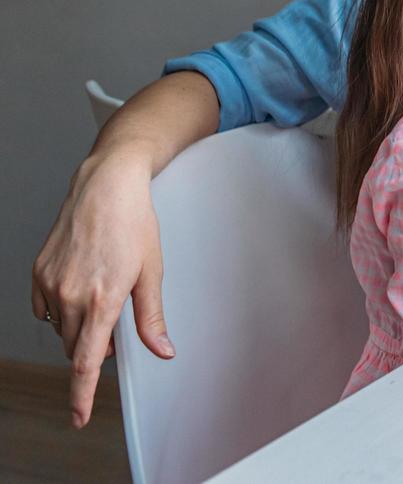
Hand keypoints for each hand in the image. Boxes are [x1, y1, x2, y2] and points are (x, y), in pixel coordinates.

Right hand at [32, 151, 174, 427]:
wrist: (106, 187)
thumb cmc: (134, 224)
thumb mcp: (151, 272)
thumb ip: (152, 318)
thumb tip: (163, 350)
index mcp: (102, 300)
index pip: (88, 362)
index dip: (82, 395)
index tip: (80, 417)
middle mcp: (71, 296)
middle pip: (76, 348)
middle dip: (94, 350)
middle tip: (116, 327)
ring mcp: (51, 284)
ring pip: (61, 330)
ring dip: (79, 330)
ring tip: (102, 299)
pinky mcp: (38, 272)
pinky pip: (45, 309)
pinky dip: (61, 311)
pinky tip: (80, 291)